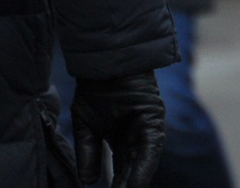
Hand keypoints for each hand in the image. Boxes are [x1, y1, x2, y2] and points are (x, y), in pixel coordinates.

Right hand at [70, 71, 165, 187]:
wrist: (104, 64)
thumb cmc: (96, 89)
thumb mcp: (86, 126)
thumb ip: (88, 153)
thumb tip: (87, 182)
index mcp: (121, 139)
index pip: (120, 171)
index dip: (116, 185)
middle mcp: (136, 138)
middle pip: (131, 172)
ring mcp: (146, 131)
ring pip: (142, 166)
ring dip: (134, 184)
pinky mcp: (153, 123)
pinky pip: (149, 150)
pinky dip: (143, 169)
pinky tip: (135, 186)